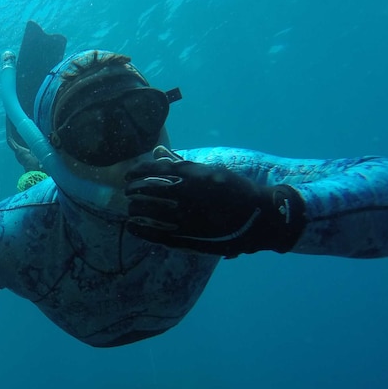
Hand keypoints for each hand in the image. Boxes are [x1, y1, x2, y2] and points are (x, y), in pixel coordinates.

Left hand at [123, 159, 304, 256]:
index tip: (128, 175)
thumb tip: (158, 151)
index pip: (154, 170)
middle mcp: (187, 195)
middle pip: (147, 190)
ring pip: (148, 212)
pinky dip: (141, 230)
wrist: (259, 217)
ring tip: (130, 208)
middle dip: (133, 191)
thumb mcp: (211, 171)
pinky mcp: (187, 237)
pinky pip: (155, 233)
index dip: (137, 172)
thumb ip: (182, 164)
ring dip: (134, 209)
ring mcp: (185, 217)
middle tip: (128, 192)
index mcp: (193, 175)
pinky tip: (133, 227)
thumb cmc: (235, 190)